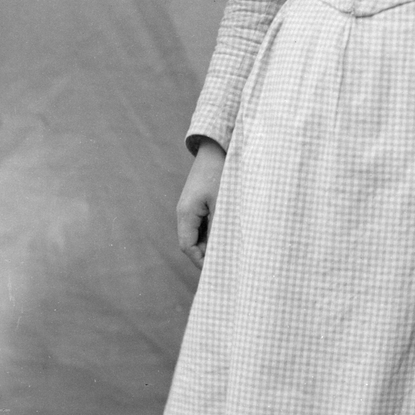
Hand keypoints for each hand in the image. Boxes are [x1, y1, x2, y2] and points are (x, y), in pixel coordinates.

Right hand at [176, 138, 225, 268]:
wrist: (216, 146)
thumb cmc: (220, 173)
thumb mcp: (222, 203)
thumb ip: (218, 228)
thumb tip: (219, 251)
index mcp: (186, 213)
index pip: (187, 247)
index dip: (200, 261)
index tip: (218, 268)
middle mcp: (184, 211)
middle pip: (191, 241)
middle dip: (206, 253)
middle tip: (226, 261)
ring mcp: (190, 205)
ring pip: (197, 232)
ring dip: (210, 241)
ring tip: (230, 247)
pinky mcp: (198, 199)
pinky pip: (202, 221)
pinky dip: (212, 229)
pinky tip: (227, 230)